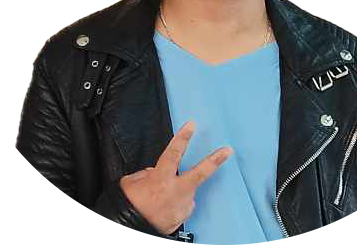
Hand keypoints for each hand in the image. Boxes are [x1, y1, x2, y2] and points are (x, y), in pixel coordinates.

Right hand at [119, 121, 232, 235]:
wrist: (130, 232)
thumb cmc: (129, 208)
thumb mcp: (130, 184)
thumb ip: (146, 173)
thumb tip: (154, 172)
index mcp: (160, 179)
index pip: (174, 153)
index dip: (183, 137)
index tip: (192, 125)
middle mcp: (175, 192)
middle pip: (200, 173)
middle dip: (215, 160)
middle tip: (228, 151)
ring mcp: (181, 206)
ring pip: (186, 190)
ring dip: (178, 190)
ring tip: (161, 198)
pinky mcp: (182, 218)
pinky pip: (182, 204)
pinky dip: (175, 202)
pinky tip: (164, 206)